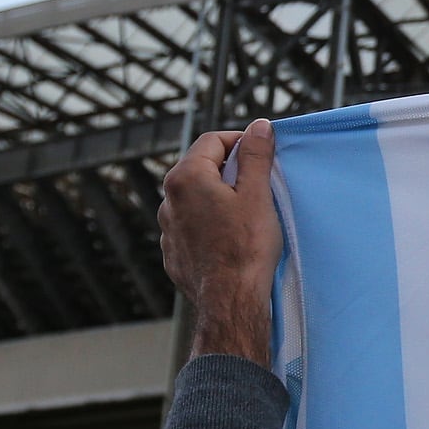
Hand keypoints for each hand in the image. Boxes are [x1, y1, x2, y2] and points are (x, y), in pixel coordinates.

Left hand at [160, 120, 280, 366]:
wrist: (230, 301)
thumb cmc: (246, 247)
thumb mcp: (257, 194)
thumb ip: (256, 155)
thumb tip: (259, 127)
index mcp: (186, 178)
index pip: (212, 140)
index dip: (240, 141)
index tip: (261, 152)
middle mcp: (168, 200)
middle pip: (201, 168)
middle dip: (229, 170)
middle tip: (258, 184)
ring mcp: (167, 229)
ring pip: (194, 200)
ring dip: (217, 198)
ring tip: (245, 215)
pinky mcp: (172, 253)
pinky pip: (191, 227)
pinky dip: (208, 225)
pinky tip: (230, 239)